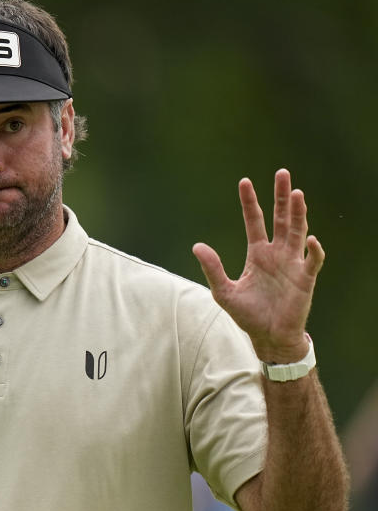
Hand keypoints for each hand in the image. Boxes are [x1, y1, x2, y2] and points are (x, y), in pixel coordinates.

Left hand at [192, 169, 324, 362]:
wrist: (269, 337)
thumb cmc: (248, 315)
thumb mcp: (223, 292)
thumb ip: (212, 268)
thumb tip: (197, 246)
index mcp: (257, 254)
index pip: (254, 221)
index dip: (250, 202)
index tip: (244, 181)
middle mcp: (277, 254)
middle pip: (281, 219)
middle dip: (281, 197)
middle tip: (282, 173)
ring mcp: (292, 264)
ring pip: (297, 232)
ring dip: (298, 213)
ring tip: (297, 193)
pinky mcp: (305, 279)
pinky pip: (312, 261)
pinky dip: (313, 250)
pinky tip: (311, 238)